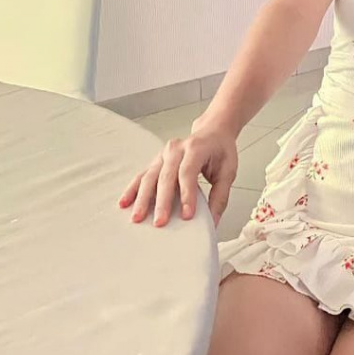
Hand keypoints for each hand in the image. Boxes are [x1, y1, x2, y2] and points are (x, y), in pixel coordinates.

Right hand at [118, 121, 238, 228]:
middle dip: (161, 201)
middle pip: (166, 176)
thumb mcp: (228, 171)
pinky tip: (124, 203)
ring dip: (142, 198)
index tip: (187, 215)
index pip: (188, 172)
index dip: (187, 194)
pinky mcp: (156, 161)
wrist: (212, 131)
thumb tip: (213, 222)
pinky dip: (132, 190)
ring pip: (150, 176)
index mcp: (196, 148)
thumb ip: (220, 196)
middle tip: (160, 222)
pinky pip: (142, 175)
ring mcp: (163, 154)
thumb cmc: (220, 150)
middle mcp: (176, 149)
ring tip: (137, 218)